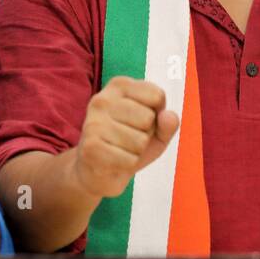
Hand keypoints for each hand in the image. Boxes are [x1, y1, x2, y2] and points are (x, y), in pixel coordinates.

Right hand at [70, 76, 179, 198]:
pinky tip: (114, 161)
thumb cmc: (130, 145)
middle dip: (146, 134)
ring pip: (140, 141)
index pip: (157, 95)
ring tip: (121, 149)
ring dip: (136, 152)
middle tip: (129, 138)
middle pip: (148, 117)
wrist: (98, 172)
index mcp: (119, 86)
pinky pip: (130, 159)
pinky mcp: (91, 146)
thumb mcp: (157, 132)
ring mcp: (94, 122)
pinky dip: (128, 164)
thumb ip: (169, 123)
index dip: (157, 115)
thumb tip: (169, 116)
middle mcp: (103, 99)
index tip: (140, 121)